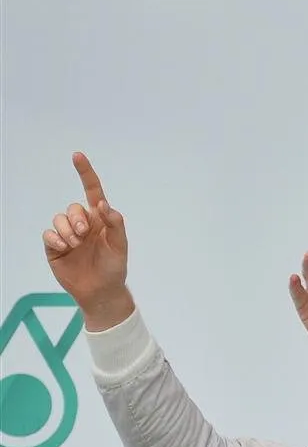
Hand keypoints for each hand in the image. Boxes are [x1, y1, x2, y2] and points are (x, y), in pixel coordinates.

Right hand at [42, 152, 134, 330]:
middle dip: (77, 219)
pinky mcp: (54, 246)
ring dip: (67, 230)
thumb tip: (105, 205)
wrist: (101, 291)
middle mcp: (83, 223)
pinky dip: (56, 239)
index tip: (77, 156)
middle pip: (73, 208)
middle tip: (85, 234)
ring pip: (59, 218)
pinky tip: (64, 248)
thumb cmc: (114, 267)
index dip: (85, 173)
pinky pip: (49, 234)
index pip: (92, 192)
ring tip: (76, 244)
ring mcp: (67, 234)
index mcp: (100, 219)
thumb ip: (115, 225)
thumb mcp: (120, 246)